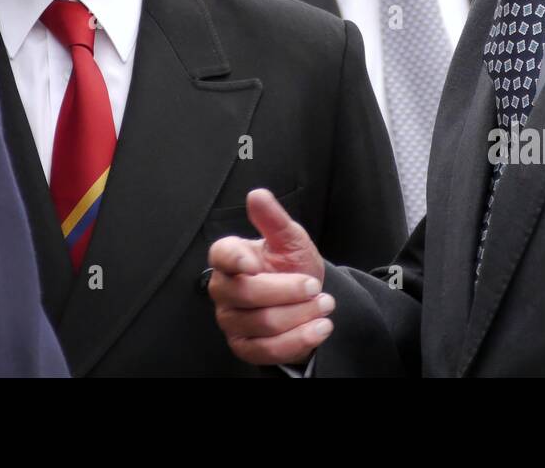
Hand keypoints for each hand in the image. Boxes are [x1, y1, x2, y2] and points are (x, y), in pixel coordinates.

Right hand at [206, 187, 333, 366]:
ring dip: (300, 315)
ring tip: (323, 305)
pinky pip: (268, 350)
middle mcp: (223, 289)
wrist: (306, 298)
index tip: (254, 264)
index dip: (234, 261)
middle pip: (247, 294)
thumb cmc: (291, 265)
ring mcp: (231, 320)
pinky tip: (319, 327)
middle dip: (288, 291)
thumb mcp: (289, 239)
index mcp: (229, 257)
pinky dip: (298, 339)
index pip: (221, 256)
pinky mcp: (244, 347)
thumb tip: (257, 195)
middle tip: (314, 286)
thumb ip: (273, 219)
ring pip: (262, 323)